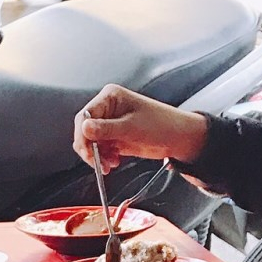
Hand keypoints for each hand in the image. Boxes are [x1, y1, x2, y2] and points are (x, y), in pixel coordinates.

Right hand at [73, 84, 209, 171]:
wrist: (178, 138)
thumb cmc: (161, 124)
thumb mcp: (132, 127)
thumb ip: (106, 129)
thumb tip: (84, 128)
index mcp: (111, 97)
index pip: (85, 115)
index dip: (83, 134)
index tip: (88, 151)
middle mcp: (108, 109)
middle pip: (84, 130)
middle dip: (90, 148)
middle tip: (97, 162)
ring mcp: (110, 124)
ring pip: (90, 142)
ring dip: (97, 156)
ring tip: (110, 164)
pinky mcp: (113, 137)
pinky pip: (99, 149)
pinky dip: (103, 158)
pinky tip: (114, 161)